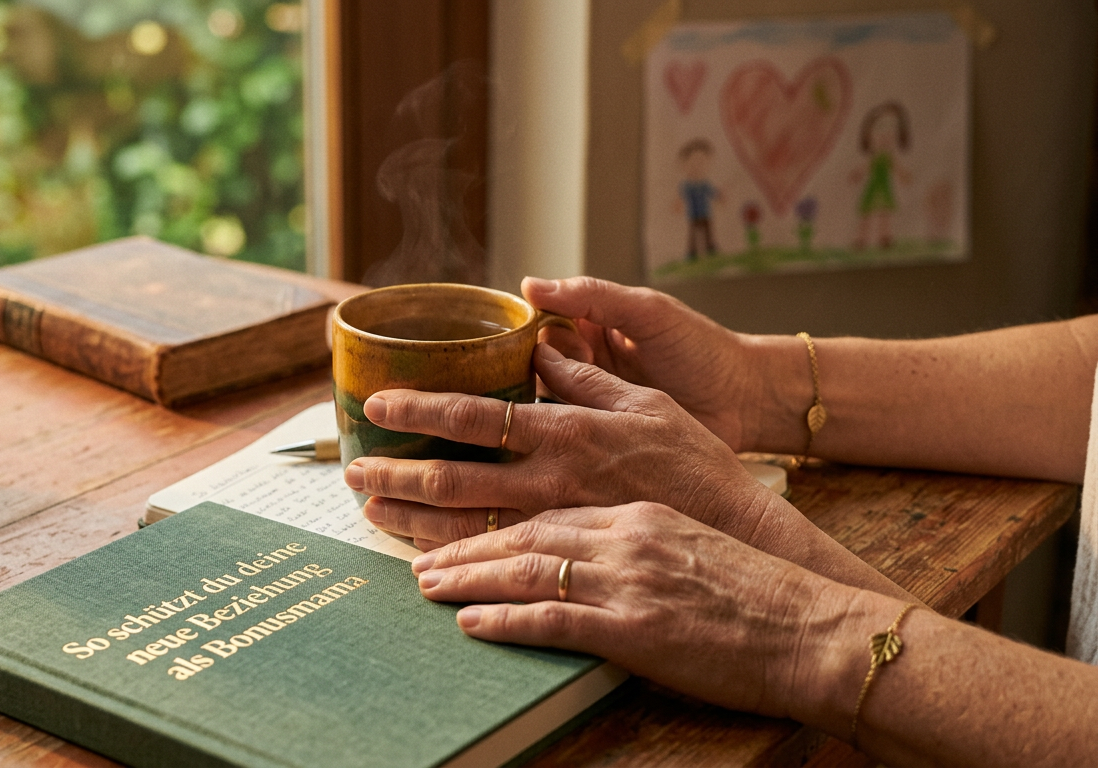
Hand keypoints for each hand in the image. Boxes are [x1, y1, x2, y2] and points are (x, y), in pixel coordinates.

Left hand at [345, 344, 779, 550]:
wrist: (754, 545)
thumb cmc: (704, 469)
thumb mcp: (651, 407)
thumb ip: (591, 380)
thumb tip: (544, 348)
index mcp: (577, 433)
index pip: (484, 416)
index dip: (426, 411)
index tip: (379, 407)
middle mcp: (567, 482)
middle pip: (465, 480)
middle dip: (402, 476)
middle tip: (355, 476)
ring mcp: (576, 538)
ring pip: (480, 535)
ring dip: (424, 533)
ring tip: (381, 528)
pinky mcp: (595, 591)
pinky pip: (523, 589)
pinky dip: (480, 587)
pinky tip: (449, 590)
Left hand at [411, 502, 868, 719]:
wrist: (813, 625)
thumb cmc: (759, 577)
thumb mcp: (697, 526)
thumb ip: (637, 503)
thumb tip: (594, 500)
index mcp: (634, 507)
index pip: (543, 504)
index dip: (486, 504)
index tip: (442, 503)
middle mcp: (623, 534)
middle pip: (520, 526)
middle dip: (451, 523)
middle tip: (398, 520)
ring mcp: (628, 582)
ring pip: (527, 568)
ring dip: (467, 573)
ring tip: (424, 579)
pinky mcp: (636, 630)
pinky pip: (555, 621)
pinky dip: (508, 620)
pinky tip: (472, 623)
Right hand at [521, 277, 757, 450]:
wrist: (743, 401)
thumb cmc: (702, 349)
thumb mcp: (647, 312)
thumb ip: (592, 296)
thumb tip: (530, 285)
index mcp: (594, 321)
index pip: (541, 319)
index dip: (533, 329)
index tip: (540, 341)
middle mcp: (586, 358)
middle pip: (534, 360)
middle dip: (540, 365)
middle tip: (570, 369)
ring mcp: (592, 397)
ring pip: (543, 395)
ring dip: (544, 397)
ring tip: (559, 401)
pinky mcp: (601, 433)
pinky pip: (566, 429)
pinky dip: (557, 429)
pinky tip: (558, 432)